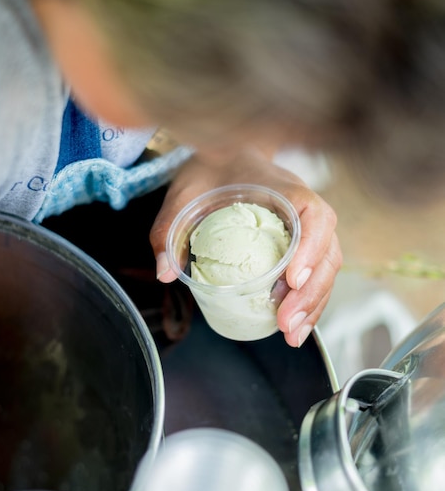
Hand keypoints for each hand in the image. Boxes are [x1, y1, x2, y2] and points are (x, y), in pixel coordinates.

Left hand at [150, 145, 341, 347]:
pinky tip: (294, 326)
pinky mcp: (301, 244)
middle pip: (326, 254)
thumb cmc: (208, 171)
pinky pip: (315, 274)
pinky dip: (309, 302)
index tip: (290, 280)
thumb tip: (164, 273)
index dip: (310, 250)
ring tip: (291, 335)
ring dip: (314, 305)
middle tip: (285, 324)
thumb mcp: (183, 195)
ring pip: (326, 269)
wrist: (224, 155)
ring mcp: (307, 228)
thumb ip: (169, 230)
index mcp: (284, 191)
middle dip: (309, 294)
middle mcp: (304, 210)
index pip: (314, 218)